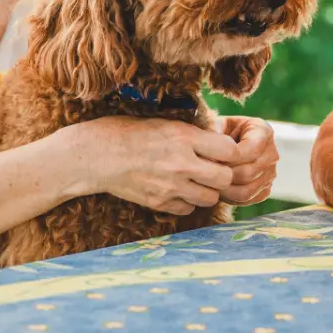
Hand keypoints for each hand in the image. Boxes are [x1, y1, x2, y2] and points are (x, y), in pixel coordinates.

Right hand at [67, 116, 239, 214]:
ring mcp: (171, 186)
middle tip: (214, 170)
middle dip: (224, 175)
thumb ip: (195, 136)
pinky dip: (188, 202)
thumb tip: (223, 144)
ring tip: (196, 181)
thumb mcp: (167, 124)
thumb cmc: (132, 133)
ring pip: (210, 198)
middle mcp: (181, 163)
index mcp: (184, 137)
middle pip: (225, 179)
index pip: (230, 151)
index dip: (232, 153)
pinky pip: (188, 209)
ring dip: (207, 191)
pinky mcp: (160, 202)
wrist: (100, 155)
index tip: (225, 153)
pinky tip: (178, 190)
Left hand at [215, 115, 278, 204]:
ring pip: (248, 190)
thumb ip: (213, 132)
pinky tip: (219, 190)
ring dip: (225, 190)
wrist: (224, 146)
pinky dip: (231, 198)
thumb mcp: (216, 125)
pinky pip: (248, 200)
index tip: (212, 158)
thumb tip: (208, 148)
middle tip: (206, 174)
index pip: (253, 149)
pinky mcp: (265, 189)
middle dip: (225, 175)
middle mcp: (271, 153)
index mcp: (263, 131)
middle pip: (249, 172)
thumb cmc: (220, 133)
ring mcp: (271, 173)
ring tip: (210, 183)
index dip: (231, 157)